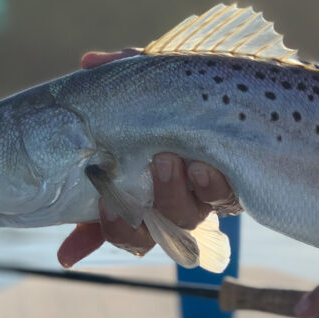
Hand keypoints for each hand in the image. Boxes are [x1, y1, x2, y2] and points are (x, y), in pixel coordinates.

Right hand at [57, 50, 239, 267]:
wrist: (251, 91)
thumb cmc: (190, 90)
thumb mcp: (153, 77)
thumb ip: (121, 73)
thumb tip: (89, 63)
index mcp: (139, 184)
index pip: (110, 218)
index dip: (86, 238)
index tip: (67, 253)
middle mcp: (169, 198)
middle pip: (141, 233)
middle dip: (128, 218)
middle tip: (124, 179)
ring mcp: (201, 197)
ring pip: (181, 220)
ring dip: (170, 194)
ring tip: (170, 159)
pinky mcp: (235, 188)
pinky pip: (222, 200)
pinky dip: (209, 186)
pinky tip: (203, 167)